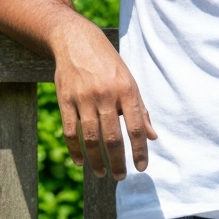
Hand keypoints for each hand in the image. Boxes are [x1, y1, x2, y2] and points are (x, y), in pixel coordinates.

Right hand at [52, 20, 156, 180]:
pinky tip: (80, 161)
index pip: (136, 127)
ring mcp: (83, 97)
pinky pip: (70, 131)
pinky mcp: (65, 99)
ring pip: (90, 138)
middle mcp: (106, 94)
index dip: (140, 150)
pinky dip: (75, 149)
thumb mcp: (130, 81)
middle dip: (118, 161)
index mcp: (127, 90)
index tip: (142, 167)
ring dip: (97, 160)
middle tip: (120, 177)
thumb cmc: (108, 64)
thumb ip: (141, 110)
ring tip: (103, 173)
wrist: (76, 41)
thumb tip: (153, 137)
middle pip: (112, 137)